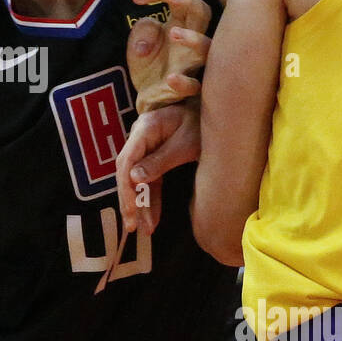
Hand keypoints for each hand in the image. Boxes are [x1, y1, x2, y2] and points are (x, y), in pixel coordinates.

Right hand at [116, 103, 200, 234]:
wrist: (215, 111)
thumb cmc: (202, 122)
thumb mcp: (186, 143)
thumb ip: (160, 160)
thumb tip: (134, 179)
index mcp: (145, 129)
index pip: (126, 161)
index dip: (126, 187)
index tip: (131, 210)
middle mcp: (140, 138)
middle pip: (126, 173)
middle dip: (129, 201)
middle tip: (132, 226)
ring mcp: (146, 148)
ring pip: (136, 181)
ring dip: (140, 206)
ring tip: (144, 229)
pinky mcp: (155, 158)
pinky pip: (149, 182)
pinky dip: (151, 200)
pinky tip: (152, 220)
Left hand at [126, 0, 211, 113]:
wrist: (148, 99)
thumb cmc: (150, 66)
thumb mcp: (139, 42)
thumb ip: (144, 30)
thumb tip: (152, 33)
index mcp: (180, 24)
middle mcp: (190, 41)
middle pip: (202, 12)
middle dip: (188, 0)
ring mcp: (191, 65)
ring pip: (207, 48)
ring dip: (193, 38)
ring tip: (173, 33)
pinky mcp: (186, 89)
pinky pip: (194, 85)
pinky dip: (183, 82)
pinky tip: (170, 78)